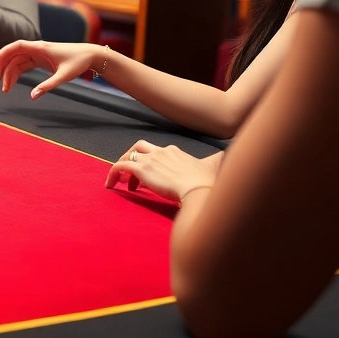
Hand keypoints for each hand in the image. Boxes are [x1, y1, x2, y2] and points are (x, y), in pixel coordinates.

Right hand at [0, 40, 102, 96]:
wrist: (90, 56)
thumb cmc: (78, 62)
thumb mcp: (64, 75)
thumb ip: (48, 86)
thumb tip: (32, 96)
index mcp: (40, 47)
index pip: (15, 47)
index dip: (2, 54)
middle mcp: (36, 49)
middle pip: (12, 55)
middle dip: (2, 67)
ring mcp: (37, 54)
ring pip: (16, 61)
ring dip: (9, 73)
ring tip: (4, 89)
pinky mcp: (40, 59)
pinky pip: (23, 65)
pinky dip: (16, 73)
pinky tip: (12, 83)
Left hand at [104, 140, 218, 202]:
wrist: (200, 190)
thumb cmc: (207, 183)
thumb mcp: (213, 167)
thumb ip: (217, 160)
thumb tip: (228, 154)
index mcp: (174, 151)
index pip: (157, 151)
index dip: (150, 161)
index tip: (151, 174)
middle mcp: (161, 151)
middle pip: (139, 147)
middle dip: (131, 157)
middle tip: (130, 174)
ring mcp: (150, 159)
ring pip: (128, 156)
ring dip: (121, 168)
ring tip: (119, 182)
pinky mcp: (142, 170)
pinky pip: (119, 167)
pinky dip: (112, 174)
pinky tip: (110, 185)